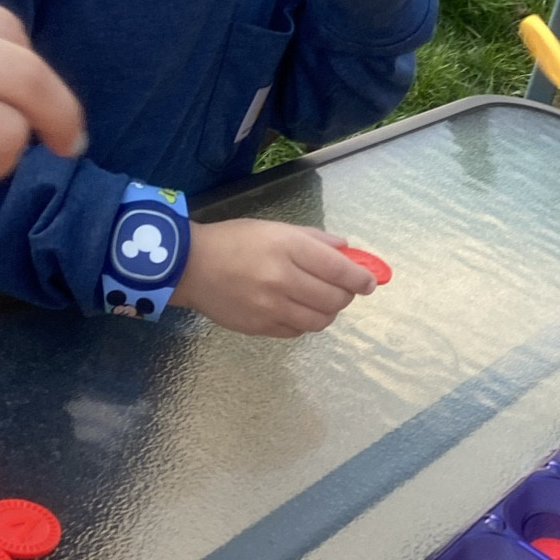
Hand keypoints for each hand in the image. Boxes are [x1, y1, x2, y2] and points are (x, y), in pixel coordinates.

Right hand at [173, 219, 374, 336]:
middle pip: (335, 299)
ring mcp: (271, 307)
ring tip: (320, 300)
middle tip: (342, 289)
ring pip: (320, 320)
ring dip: (328, 311)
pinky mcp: (260, 327)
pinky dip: (306, 322)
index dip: (361, 278)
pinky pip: (298, 331)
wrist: (189, 266)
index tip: (369, 282)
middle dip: (346, 295)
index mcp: (288, 248)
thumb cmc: (234, 240)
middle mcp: (282, 280)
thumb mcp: (274, 229)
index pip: (340, 270)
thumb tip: (347, 252)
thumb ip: (314, 239)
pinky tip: (297, 309)